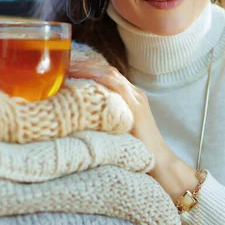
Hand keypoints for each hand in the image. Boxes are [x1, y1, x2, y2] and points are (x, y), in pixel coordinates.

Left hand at [69, 60, 197, 200]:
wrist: (160, 161)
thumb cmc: (136, 149)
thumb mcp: (117, 128)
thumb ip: (105, 118)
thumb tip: (80, 116)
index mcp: (130, 96)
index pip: (107, 74)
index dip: (87, 68)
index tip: (68, 67)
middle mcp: (134, 93)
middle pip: (107, 70)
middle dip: (85, 64)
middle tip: (65, 63)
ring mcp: (137, 98)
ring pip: (111, 74)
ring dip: (89, 69)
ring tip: (70, 68)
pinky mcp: (137, 107)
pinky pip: (117, 86)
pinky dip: (101, 79)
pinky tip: (87, 77)